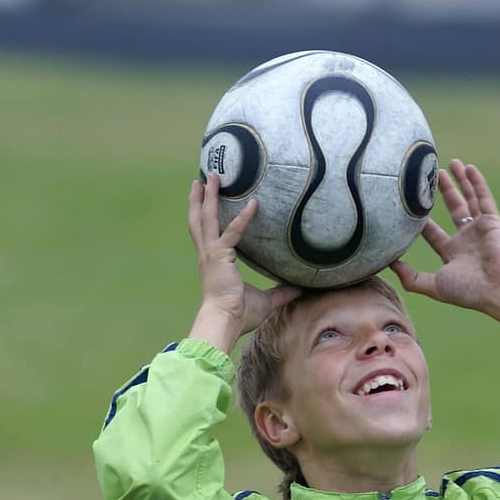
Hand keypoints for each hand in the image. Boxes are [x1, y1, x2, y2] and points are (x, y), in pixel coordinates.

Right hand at [187, 174, 298, 352]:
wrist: (224, 322)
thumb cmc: (238, 315)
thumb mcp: (264, 301)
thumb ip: (281, 292)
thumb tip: (300, 290)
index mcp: (213, 262)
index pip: (208, 233)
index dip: (207, 216)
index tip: (206, 200)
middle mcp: (207, 255)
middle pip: (200, 220)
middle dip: (200, 199)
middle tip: (201, 179)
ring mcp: (211, 254)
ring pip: (206, 219)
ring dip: (209, 197)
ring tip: (212, 177)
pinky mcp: (219, 257)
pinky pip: (232, 233)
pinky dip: (243, 219)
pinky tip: (253, 204)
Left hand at [390, 160, 499, 343]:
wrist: (498, 289)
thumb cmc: (469, 291)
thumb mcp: (434, 286)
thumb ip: (412, 277)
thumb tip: (389, 265)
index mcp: (453, 253)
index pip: (433, 233)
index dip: (422, 222)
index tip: (408, 206)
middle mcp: (466, 239)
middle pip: (452, 210)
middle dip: (442, 192)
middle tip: (431, 175)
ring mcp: (480, 228)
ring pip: (468, 199)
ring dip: (460, 182)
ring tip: (451, 163)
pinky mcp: (492, 221)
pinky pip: (484, 197)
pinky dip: (477, 183)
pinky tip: (469, 168)